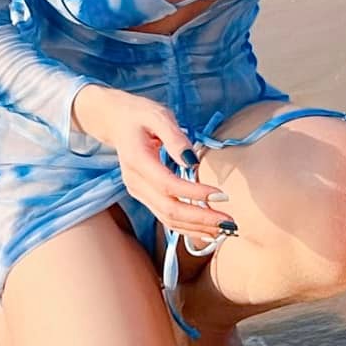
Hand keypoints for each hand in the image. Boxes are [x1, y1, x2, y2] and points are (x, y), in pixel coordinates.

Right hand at [71, 86, 233, 238]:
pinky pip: (166, 218)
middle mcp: (136, 183)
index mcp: (138, 161)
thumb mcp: (158, 116)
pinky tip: (207, 229)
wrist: (116, 123)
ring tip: (224, 230)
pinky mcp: (145, 197)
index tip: (222, 195)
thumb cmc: (140, 116)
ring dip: (197, 228)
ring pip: (168, 220)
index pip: (169, 185)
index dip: (195, 193)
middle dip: (201, 219)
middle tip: (229, 222)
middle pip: (169, 210)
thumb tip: (191, 162)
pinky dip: (188, 226)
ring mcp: (138, 193)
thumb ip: (175, 138)